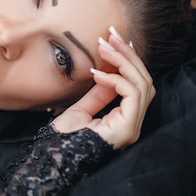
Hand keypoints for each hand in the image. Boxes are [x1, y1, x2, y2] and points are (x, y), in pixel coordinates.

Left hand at [51, 27, 155, 148]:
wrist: (51, 160)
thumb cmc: (61, 139)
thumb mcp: (80, 109)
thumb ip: (98, 94)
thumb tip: (106, 72)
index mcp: (124, 120)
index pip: (136, 85)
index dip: (127, 61)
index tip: (112, 42)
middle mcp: (132, 124)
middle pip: (144, 81)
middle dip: (128, 55)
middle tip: (112, 35)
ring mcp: (131, 127)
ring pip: (142, 85)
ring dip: (124, 61)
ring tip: (105, 47)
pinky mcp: (127, 129)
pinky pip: (132, 95)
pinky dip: (117, 79)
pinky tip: (98, 73)